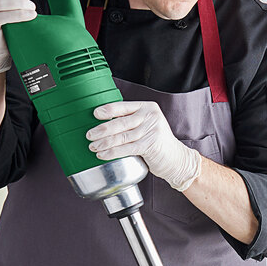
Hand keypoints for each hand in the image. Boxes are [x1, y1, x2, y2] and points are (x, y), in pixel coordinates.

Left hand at [86, 101, 201, 191]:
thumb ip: (132, 121)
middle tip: (89, 135)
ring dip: (105, 142)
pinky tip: (103, 154)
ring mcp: (151, 130)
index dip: (107, 110)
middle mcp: (150, 116)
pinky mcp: (150, 145)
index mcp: (148, 107)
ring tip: (93, 146)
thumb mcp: (147, 125)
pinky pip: (127, 148)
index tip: (95, 114)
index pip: (123, 106)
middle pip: (121, 122)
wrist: (176, 159)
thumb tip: (104, 122)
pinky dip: (113, 152)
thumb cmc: (157, 143)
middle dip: (102, 129)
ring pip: (122, 136)